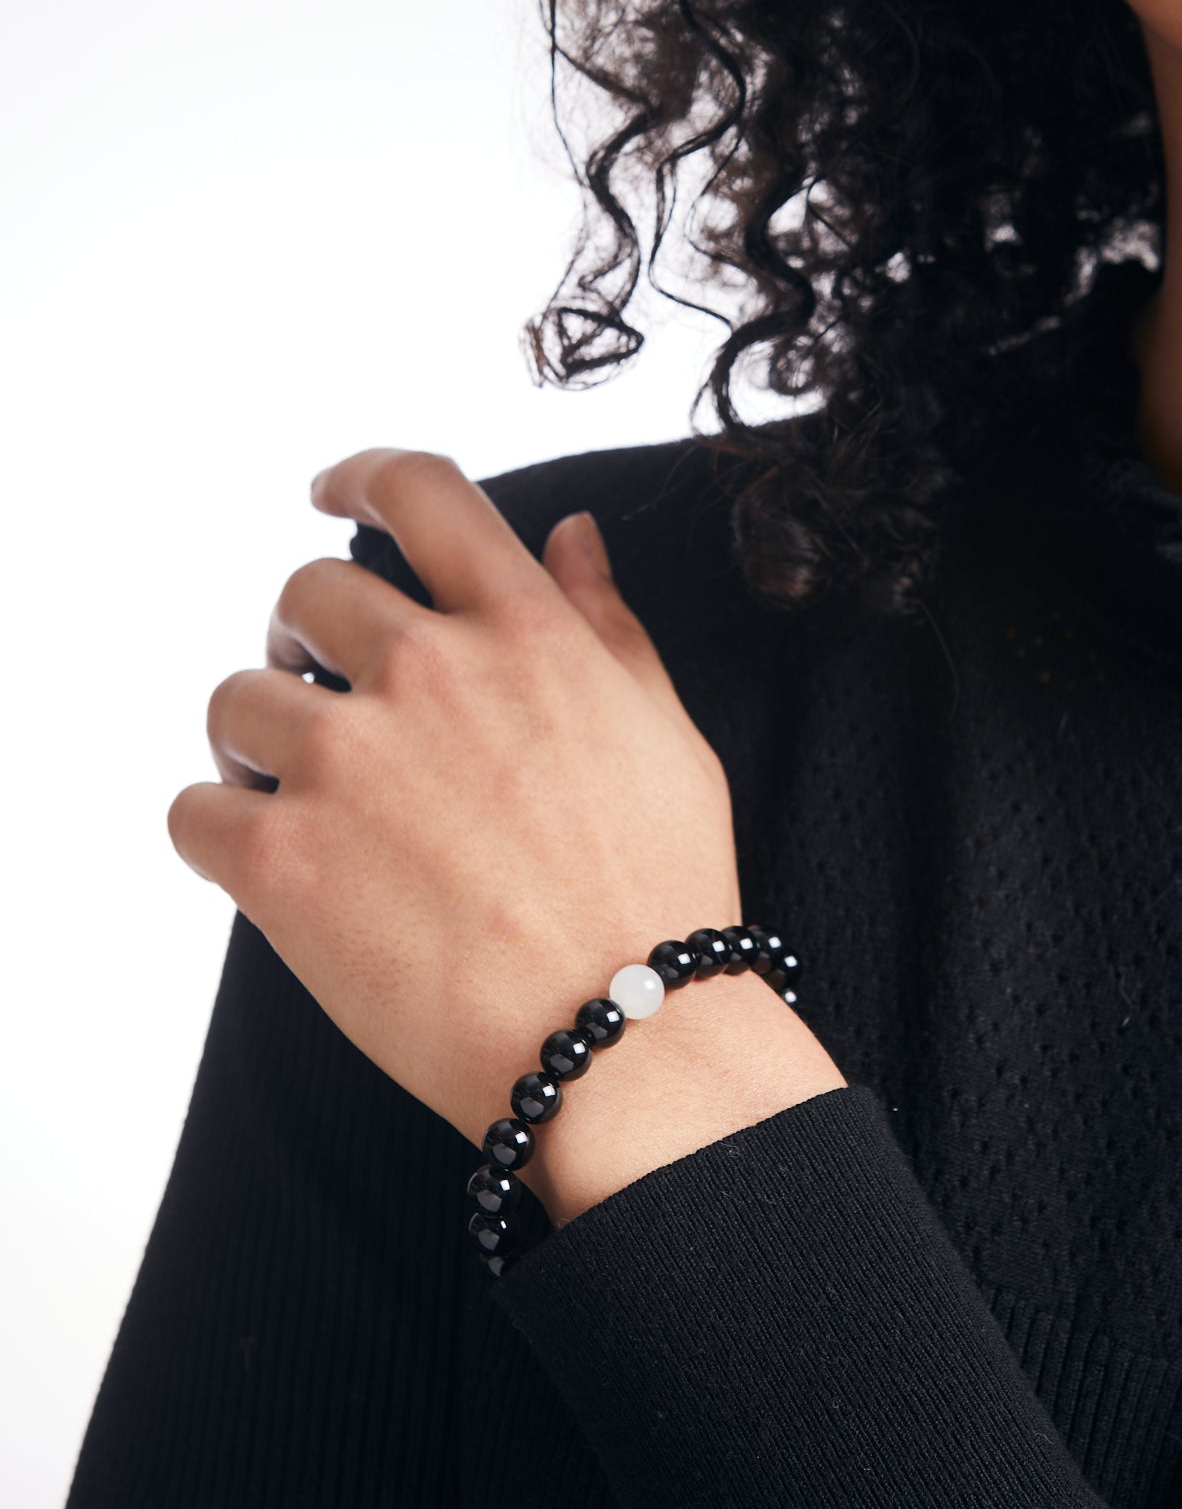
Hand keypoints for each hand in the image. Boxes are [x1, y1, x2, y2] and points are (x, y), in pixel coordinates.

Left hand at [168, 447, 843, 1217]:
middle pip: (307, 593)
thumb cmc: (660, 889)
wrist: (625, 1034)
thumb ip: (604, 621)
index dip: (362, 475)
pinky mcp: (282, 861)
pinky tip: (277, 865)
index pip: (419, 493)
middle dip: (307, 635)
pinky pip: (192, 810)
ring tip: (305, 796)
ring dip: (259, 738)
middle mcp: (431, 674)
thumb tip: (568, 533)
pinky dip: (220, 830)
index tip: (331, 492)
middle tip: (330, 693)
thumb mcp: (662, 730)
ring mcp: (350, 763)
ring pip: (235, 699)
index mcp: (526, 633)